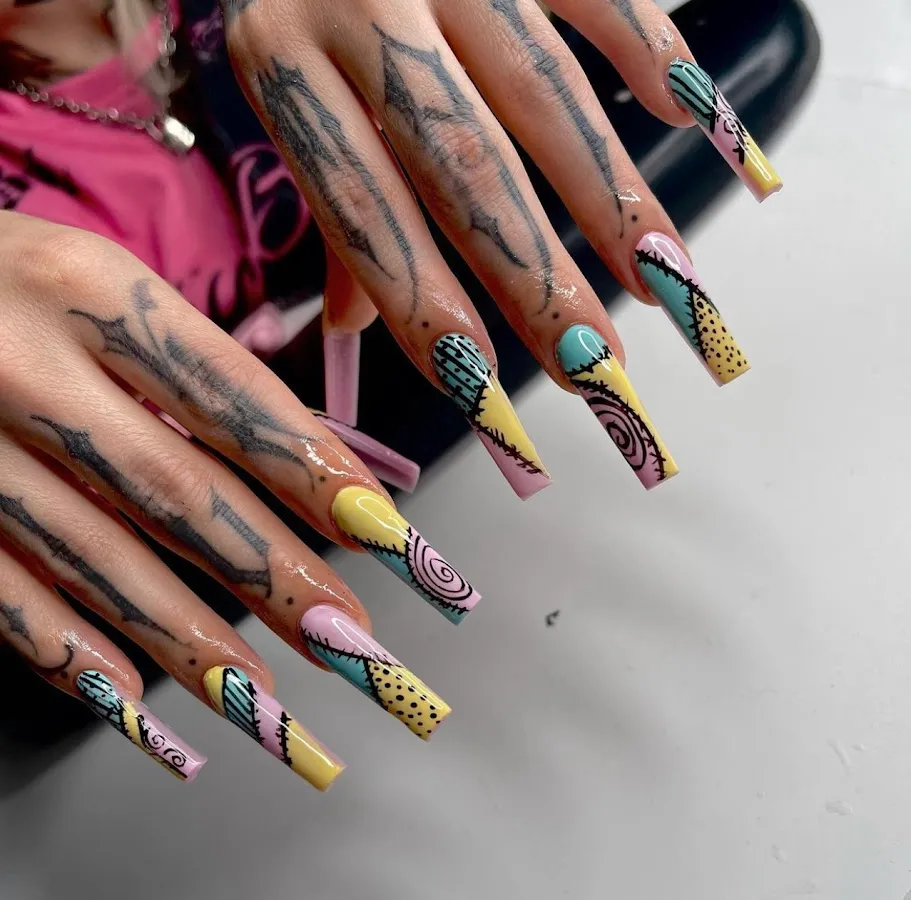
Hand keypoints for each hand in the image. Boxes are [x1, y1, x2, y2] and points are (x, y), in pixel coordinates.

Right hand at [0, 212, 476, 787]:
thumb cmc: (8, 287)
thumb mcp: (95, 284)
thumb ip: (182, 362)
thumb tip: (299, 457)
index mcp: (89, 287)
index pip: (230, 392)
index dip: (311, 468)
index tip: (382, 531)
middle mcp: (26, 364)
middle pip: (175, 489)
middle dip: (272, 574)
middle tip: (350, 638)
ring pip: (97, 556)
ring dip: (188, 638)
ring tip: (263, 697)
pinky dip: (68, 649)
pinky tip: (132, 698)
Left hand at [223, 0, 778, 491]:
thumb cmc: (293, 1)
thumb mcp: (282, 94)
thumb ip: (325, 208)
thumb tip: (355, 327)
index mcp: (281, 61)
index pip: (361, 213)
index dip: (423, 309)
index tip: (485, 394)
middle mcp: (359, 2)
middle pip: (462, 165)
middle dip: (537, 276)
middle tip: (596, 365)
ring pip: (541, 91)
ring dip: (611, 194)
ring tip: (664, 281)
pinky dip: (652, 49)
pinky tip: (694, 121)